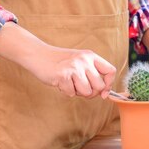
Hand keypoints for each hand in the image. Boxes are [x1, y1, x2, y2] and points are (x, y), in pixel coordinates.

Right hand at [0, 22, 115, 98]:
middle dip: (91, 92)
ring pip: (87, 92)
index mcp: (90, 56)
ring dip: (77, 92)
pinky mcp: (63, 75)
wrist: (38, 55)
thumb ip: (91, 74)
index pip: (110, 71)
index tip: (103, 93)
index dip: (109, 85)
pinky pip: (71, 93)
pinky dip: (65, 91)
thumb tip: (104, 94)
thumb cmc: (60, 62)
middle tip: (79, 88)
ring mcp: (74, 67)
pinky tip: (60, 82)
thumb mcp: (79, 63)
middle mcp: (84, 60)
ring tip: (69, 83)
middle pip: (99, 86)